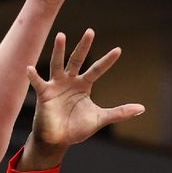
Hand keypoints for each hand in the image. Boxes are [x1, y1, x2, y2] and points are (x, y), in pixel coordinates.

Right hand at [27, 29, 144, 148]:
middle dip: (84, 46)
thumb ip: (119, 112)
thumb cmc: (76, 128)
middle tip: (90, 31)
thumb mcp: (100, 119)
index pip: (97, 69)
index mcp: (84, 85)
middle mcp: (70, 81)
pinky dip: (34, 76)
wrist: (57, 141)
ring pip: (58, 64)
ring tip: (61, 35)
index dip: (107, 61)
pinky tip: (29, 68)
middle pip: (77, 59)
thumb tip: (142, 108)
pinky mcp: (44, 94)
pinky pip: (38, 82)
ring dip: (59, 50)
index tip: (118, 50)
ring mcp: (56, 85)